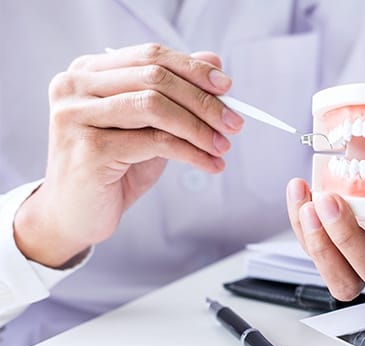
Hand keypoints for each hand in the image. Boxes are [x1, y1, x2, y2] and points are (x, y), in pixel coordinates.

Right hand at [14, 43, 242, 267]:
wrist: (75, 214)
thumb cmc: (112, 168)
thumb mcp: (149, 126)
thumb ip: (175, 95)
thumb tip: (214, 63)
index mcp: (88, 71)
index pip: (150, 56)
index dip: (193, 68)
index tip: (227, 87)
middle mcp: (75, 86)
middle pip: (155, 78)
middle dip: (203, 101)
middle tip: (234, 122)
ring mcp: (77, 115)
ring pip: (155, 106)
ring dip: (199, 128)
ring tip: (223, 146)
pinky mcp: (89, 148)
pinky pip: (154, 142)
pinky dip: (191, 153)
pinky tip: (210, 164)